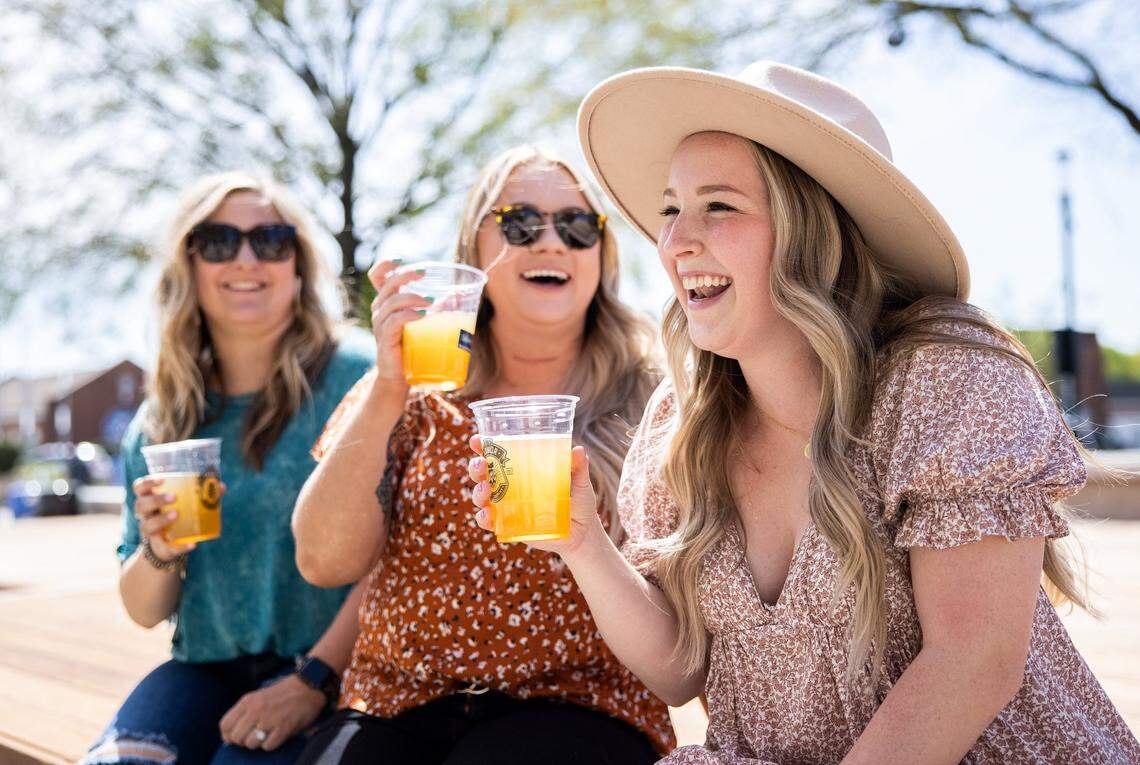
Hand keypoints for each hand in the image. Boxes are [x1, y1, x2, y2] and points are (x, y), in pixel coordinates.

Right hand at [132, 475, 221, 561]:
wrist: (168, 546)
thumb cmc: (176, 516)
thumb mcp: (184, 505)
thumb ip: (201, 494)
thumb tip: (221, 486)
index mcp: (150, 500)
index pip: (140, 488)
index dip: (147, 483)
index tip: (162, 480)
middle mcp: (146, 515)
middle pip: (141, 505)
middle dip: (156, 500)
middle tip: (173, 497)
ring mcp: (150, 532)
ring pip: (146, 526)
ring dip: (161, 520)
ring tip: (176, 515)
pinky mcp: (160, 548)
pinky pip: (167, 548)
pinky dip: (181, 547)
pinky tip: (193, 544)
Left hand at [219, 673, 326, 750]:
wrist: (308, 685)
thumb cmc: (283, 692)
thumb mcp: (259, 696)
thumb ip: (245, 712)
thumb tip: (231, 735)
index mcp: (247, 701)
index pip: (225, 725)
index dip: (228, 735)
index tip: (236, 737)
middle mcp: (255, 710)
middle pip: (236, 738)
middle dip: (243, 741)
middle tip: (254, 736)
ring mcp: (269, 719)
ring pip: (250, 744)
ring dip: (258, 743)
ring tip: (267, 734)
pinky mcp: (283, 728)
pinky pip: (268, 746)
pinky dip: (272, 744)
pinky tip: (278, 735)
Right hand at [367, 258, 429, 386]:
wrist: (399, 377)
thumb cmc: (410, 348)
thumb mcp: (420, 323)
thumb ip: (433, 307)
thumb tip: (455, 294)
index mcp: (386, 303)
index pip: (377, 277)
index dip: (385, 265)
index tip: (400, 260)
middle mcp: (379, 311)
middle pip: (387, 284)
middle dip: (405, 276)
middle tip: (424, 274)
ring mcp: (380, 325)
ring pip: (392, 302)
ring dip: (412, 297)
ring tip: (431, 301)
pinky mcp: (385, 339)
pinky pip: (394, 321)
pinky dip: (409, 315)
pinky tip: (423, 315)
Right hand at [467, 435, 605, 556]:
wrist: (582, 534)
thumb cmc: (579, 502)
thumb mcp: (580, 483)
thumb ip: (578, 468)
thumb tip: (578, 450)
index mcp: (523, 468)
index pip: (498, 453)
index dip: (483, 446)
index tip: (476, 440)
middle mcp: (510, 485)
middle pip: (483, 473)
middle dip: (476, 467)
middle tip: (481, 465)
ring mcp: (507, 505)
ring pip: (481, 496)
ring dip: (478, 492)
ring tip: (486, 490)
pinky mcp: (508, 525)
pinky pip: (489, 522)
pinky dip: (483, 518)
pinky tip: (487, 515)